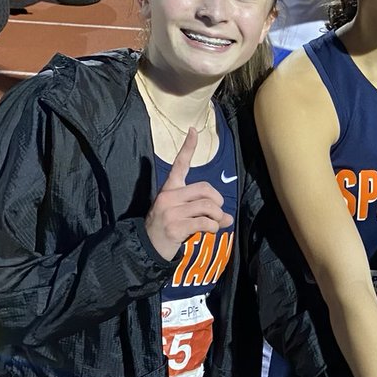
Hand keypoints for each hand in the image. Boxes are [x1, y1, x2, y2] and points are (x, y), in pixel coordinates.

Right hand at [144, 128, 232, 258]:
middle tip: (218, 212)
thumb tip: (228, 218)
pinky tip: (211, 231)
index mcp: (169, 188)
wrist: (147, 246)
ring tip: (216, 224)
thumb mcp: (183, 213)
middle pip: (205, 189)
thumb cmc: (169, 226)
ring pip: (207, 206)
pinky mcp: (175, 227)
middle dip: (218, 201)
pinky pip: (204, 222)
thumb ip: (205, 211)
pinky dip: (213, 227)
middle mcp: (169, 196)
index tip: (193, 130)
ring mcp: (170, 211)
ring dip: (218, 217)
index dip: (188, 147)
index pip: (180, 164)